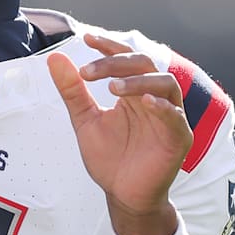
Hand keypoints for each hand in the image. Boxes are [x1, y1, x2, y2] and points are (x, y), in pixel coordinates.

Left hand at [47, 33, 192, 234]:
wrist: (122, 194)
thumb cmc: (109, 159)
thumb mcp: (84, 121)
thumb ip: (73, 91)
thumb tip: (55, 59)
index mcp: (134, 92)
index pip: (126, 59)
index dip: (109, 47)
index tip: (87, 40)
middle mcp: (154, 99)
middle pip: (144, 65)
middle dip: (116, 63)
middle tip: (90, 72)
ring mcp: (170, 117)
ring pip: (165, 84)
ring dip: (139, 81)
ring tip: (112, 87)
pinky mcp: (179, 138)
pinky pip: (176, 116)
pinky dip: (163, 106)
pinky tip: (146, 103)